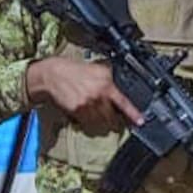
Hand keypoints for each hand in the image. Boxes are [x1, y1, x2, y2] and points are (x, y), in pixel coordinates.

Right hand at [26, 56, 143, 130]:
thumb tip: (119, 90)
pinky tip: (85, 115)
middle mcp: (98, 94)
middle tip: (112, 119)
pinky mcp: (77, 111)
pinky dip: (88, 122)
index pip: (123, 102)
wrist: (52, 74)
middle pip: (112, 117)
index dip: (133, 114)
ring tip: (97, 117)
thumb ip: (109, 79)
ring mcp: (88, 104)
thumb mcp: (96, 69)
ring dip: (100, 123)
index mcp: (106, 83)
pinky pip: (87, 123)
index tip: (140, 122)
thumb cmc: (73, 70)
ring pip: (100, 122)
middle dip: (113, 120)